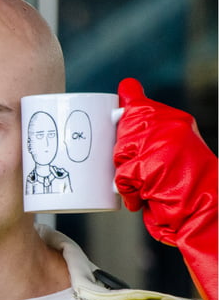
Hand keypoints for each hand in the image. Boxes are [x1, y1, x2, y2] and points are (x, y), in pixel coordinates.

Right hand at [114, 77, 216, 299]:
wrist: (191, 214)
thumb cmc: (183, 175)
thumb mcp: (163, 136)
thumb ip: (141, 112)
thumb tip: (127, 85)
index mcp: (167, 125)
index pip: (134, 110)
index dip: (122, 117)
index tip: (109, 119)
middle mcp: (157, 143)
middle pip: (121, 136)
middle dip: (122, 148)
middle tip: (131, 157)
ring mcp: (148, 167)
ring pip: (116, 161)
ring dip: (123, 171)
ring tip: (140, 180)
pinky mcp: (140, 188)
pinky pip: (119, 184)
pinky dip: (126, 191)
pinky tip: (138, 194)